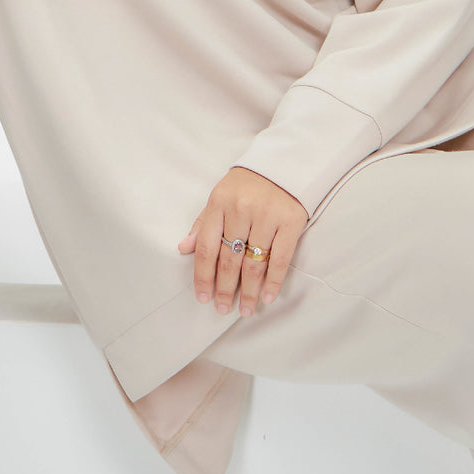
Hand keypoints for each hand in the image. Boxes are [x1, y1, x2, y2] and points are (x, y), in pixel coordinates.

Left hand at [177, 167, 308, 318]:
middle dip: (225, 289)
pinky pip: (280, 259)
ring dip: (250, 291)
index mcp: (219, 203)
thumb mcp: (219, 197)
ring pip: (254, 263)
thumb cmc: (245, 185)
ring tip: (246, 309)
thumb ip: (203, 224)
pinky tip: (268, 297)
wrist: (282, 164)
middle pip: (229, 259)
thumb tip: (183, 248)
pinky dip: (273, 281)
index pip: (206, 247)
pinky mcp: (290, 221)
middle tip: (223, 309)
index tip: (203, 297)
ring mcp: (266, 216)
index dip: (203, 275)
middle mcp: (241, 210)